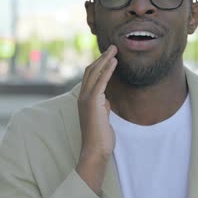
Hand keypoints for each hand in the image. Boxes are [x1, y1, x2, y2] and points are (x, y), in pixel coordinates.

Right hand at [76, 45, 117, 194]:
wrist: (95, 150)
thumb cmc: (100, 137)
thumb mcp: (102, 118)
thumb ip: (103, 107)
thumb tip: (107, 100)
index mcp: (84, 99)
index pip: (90, 77)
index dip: (99, 65)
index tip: (108, 56)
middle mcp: (82, 96)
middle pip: (91, 71)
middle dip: (102, 58)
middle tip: (113, 47)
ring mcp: (86, 99)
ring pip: (95, 73)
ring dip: (105, 60)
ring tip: (114, 50)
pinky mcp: (93, 102)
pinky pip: (101, 81)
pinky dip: (107, 70)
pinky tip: (114, 62)